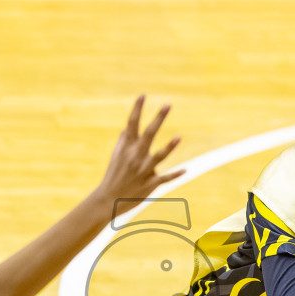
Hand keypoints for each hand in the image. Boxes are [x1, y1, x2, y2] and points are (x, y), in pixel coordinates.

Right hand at [94, 95, 183, 211]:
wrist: (108, 200)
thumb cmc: (113, 175)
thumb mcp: (116, 156)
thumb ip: (123, 141)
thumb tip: (128, 128)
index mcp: (127, 148)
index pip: (132, 124)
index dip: (137, 109)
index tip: (143, 95)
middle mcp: (136, 156)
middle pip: (149, 134)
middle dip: (158, 119)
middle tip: (168, 105)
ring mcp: (144, 170)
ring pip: (158, 156)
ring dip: (169, 147)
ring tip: (178, 137)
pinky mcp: (150, 184)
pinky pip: (165, 178)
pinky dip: (175, 175)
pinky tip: (185, 170)